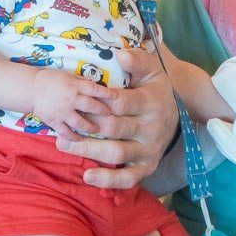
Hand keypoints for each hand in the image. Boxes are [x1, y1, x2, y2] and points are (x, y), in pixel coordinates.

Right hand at [32, 69, 111, 138]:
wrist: (30, 89)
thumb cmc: (50, 79)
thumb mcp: (67, 75)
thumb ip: (81, 81)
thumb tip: (95, 85)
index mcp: (74, 86)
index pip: (94, 89)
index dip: (107, 93)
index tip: (117, 97)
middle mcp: (70, 99)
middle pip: (90, 106)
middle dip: (102, 111)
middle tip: (109, 115)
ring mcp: (63, 112)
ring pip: (80, 122)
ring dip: (91, 127)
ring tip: (97, 129)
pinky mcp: (55, 122)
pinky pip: (66, 132)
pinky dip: (74, 137)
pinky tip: (80, 139)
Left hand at [57, 45, 177, 187]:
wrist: (175, 115)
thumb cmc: (154, 89)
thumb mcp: (151, 70)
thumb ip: (137, 60)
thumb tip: (121, 55)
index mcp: (151, 102)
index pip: (120, 103)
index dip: (97, 103)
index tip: (76, 102)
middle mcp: (152, 128)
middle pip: (114, 128)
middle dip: (85, 126)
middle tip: (60, 123)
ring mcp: (149, 150)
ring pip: (117, 153)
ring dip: (88, 150)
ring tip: (62, 145)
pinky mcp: (147, 167)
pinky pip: (128, 178)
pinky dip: (108, 180)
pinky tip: (87, 177)